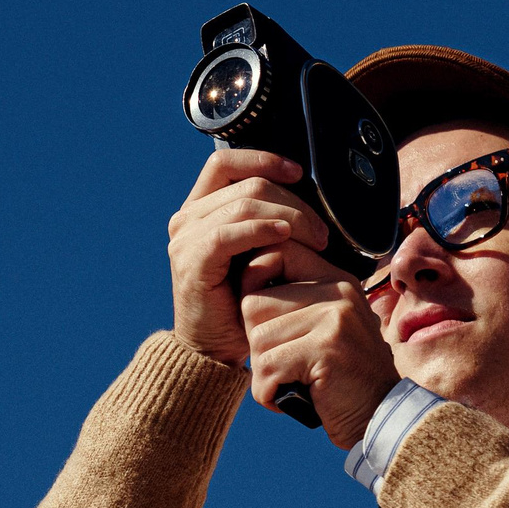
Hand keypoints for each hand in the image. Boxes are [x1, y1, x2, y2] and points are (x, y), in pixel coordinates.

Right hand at [167, 148, 334, 365]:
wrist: (215, 348)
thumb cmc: (243, 301)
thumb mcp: (258, 252)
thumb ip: (270, 221)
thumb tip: (308, 193)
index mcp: (200, 209)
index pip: (225, 162)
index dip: (263, 159)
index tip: (298, 173)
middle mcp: (187, 218)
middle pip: (246, 183)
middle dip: (293, 200)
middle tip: (322, 229)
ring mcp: (185, 238)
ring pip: (244, 203)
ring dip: (289, 216)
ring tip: (315, 239)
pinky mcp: (191, 260)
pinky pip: (230, 232)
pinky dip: (263, 229)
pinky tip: (286, 238)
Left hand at [240, 273, 396, 449]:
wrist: (380, 418)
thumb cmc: (341, 378)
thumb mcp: (324, 329)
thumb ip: (294, 304)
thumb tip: (245, 279)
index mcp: (335, 281)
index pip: (275, 254)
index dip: (252, 283)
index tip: (259, 320)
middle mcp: (337, 293)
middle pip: (253, 303)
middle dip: (256, 344)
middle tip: (283, 366)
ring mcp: (335, 319)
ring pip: (257, 339)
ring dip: (264, 373)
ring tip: (291, 383)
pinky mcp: (327, 349)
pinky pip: (267, 367)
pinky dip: (267, 392)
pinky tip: (289, 398)